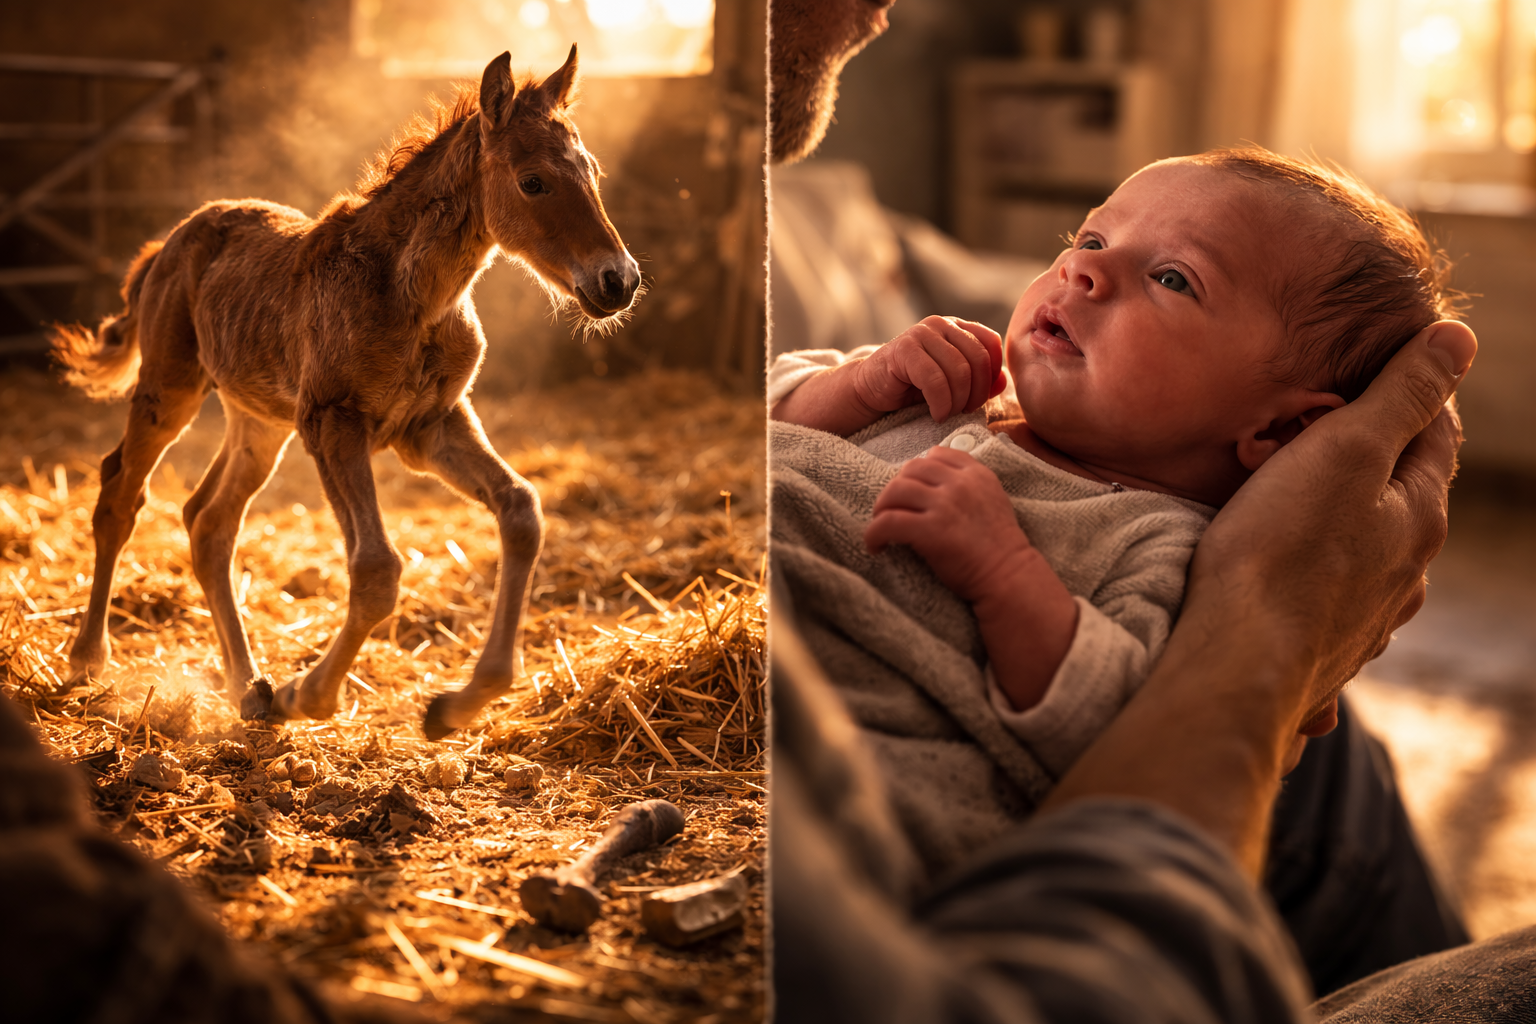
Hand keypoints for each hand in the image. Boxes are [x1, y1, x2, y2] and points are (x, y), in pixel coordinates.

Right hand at [852, 316, 1005, 423]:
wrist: (871, 389)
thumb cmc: (913, 388)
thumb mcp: (953, 385)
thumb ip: (980, 381)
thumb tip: (1003, 381)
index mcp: (956, 327)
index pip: (991, 343)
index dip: (992, 374)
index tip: (980, 398)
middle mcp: (940, 324)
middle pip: (978, 358)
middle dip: (977, 392)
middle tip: (965, 411)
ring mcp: (921, 333)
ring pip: (959, 370)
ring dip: (958, 401)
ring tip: (948, 414)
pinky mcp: (904, 350)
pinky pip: (935, 380)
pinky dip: (941, 403)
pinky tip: (937, 414)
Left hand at [864, 446, 1028, 602]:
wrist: (1008, 575)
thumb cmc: (999, 546)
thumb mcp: (993, 499)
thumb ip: (969, 485)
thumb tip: (934, 483)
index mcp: (977, 474)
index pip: (936, 454)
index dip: (917, 471)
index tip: (913, 491)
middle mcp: (960, 483)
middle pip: (910, 469)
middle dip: (896, 488)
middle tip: (892, 510)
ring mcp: (944, 504)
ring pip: (894, 490)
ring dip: (881, 509)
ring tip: (881, 528)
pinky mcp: (930, 530)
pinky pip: (887, 522)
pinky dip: (874, 534)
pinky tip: (876, 546)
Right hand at [1189, 320, 1474, 726]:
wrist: (1237, 660)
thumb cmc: (1282, 548)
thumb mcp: (1346, 450)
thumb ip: (1402, 395)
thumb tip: (1459, 339)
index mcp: (1420, 516)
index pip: (1435, 434)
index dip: (1409, 394)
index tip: (1371, 370)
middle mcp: (1407, 571)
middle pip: (1403, 497)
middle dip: (1371, 462)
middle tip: (1319, 433)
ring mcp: (1368, 617)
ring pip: (1371, 553)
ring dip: (1348, 526)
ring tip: (1302, 505)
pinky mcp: (1325, 651)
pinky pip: (1331, 599)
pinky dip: (1319, 577)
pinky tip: (1293, 579)